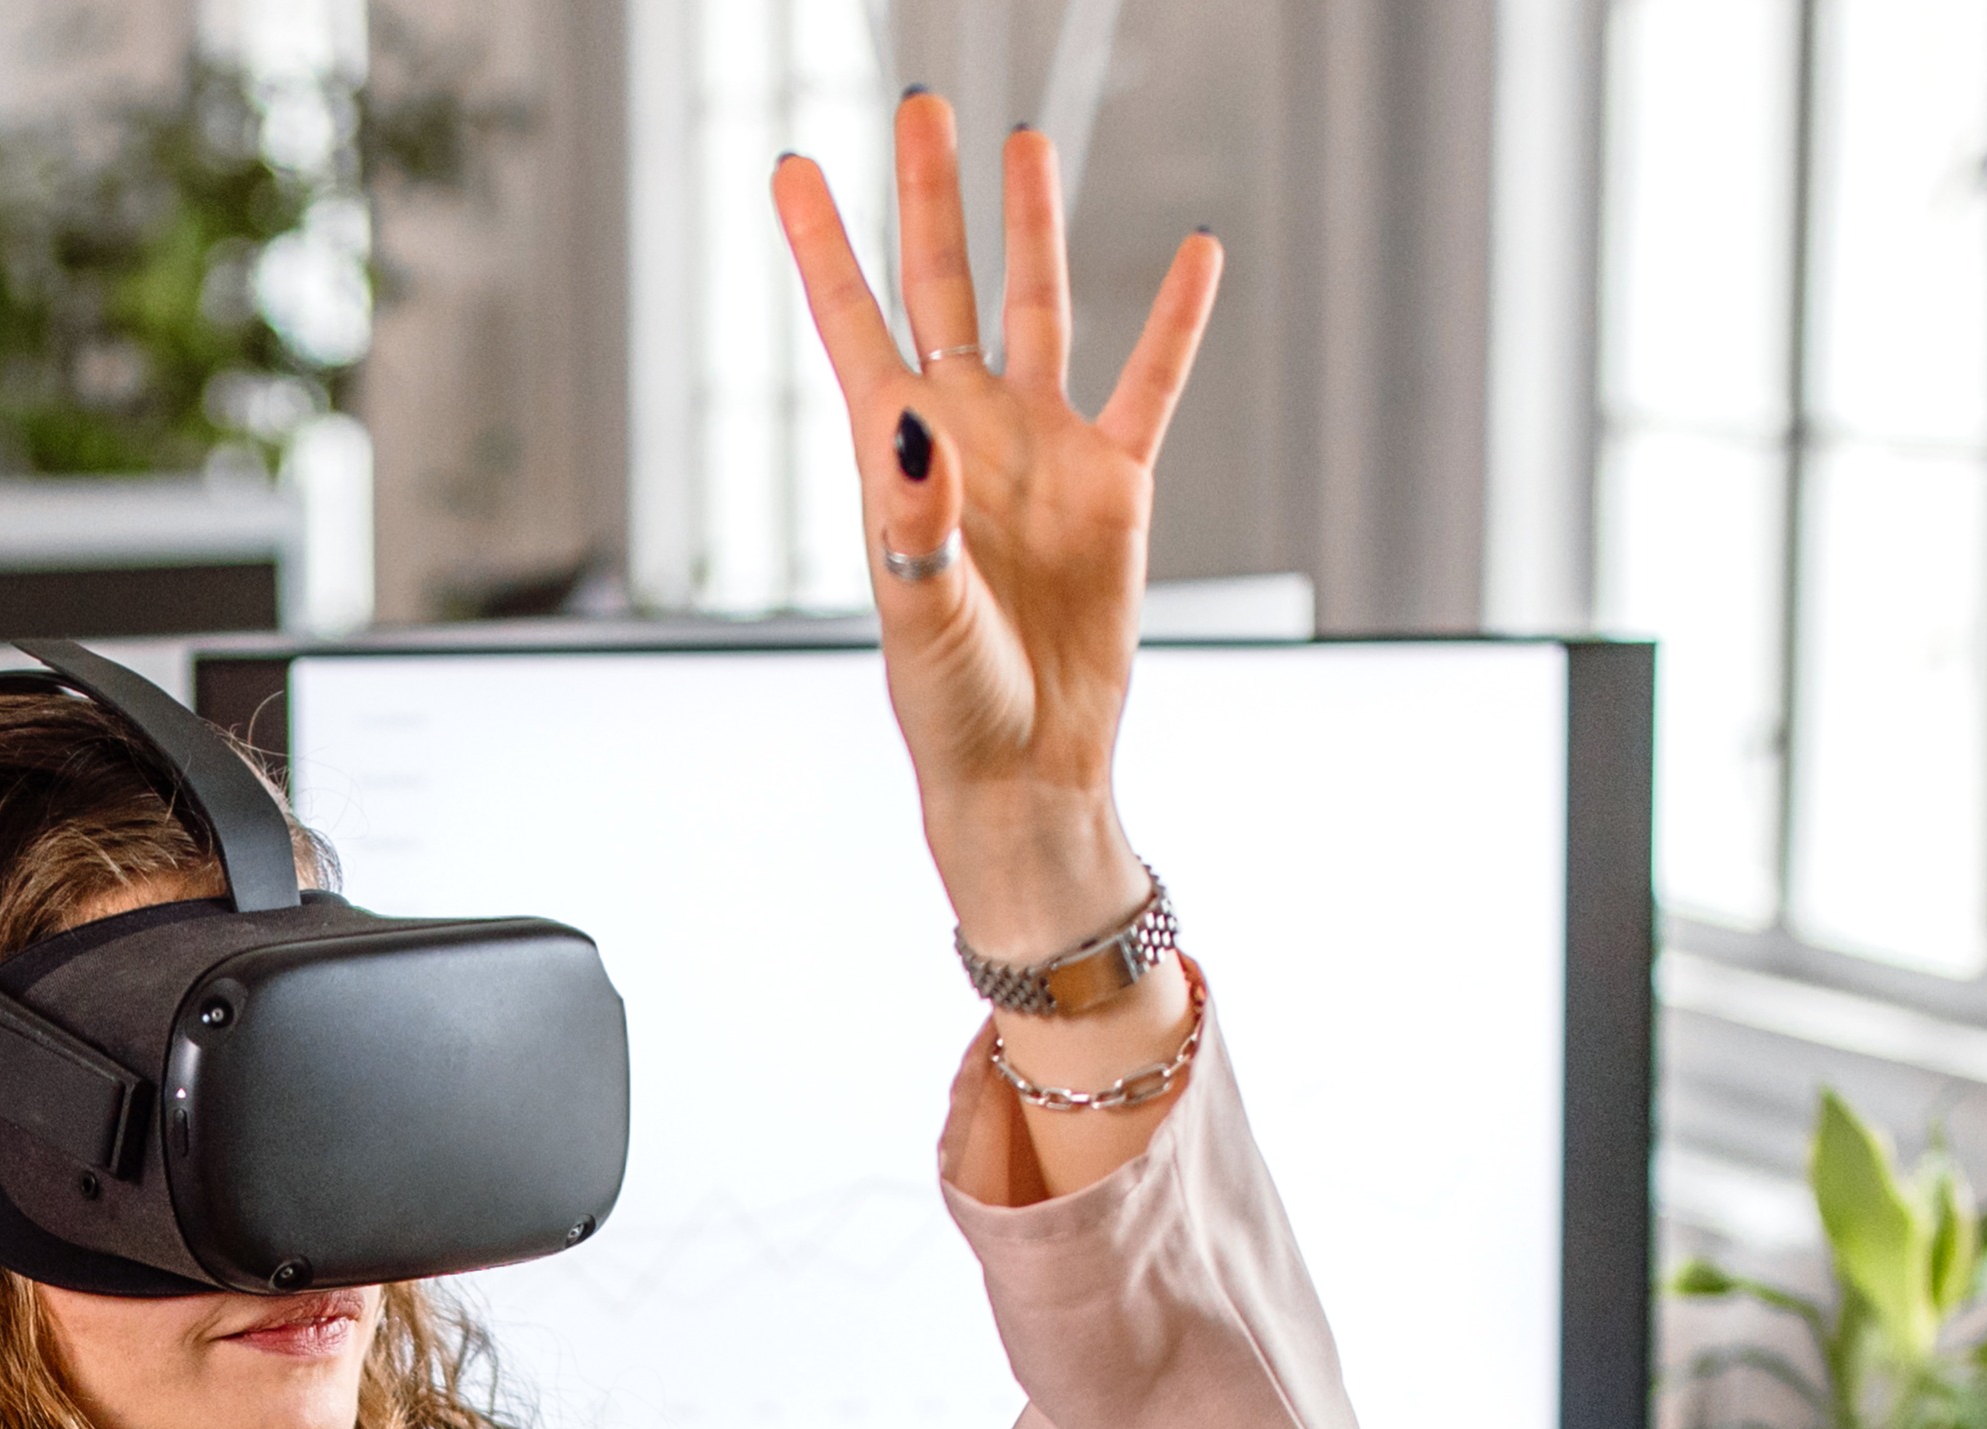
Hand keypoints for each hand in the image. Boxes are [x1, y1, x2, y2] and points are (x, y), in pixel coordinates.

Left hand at [766, 93, 1222, 953]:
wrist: (1028, 767)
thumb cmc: (950, 704)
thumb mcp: (918, 614)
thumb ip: (915, 517)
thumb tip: (916, 419)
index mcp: (894, 454)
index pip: (851, 320)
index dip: (822, 243)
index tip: (790, 164)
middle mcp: (963, 432)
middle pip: (941, 283)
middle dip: (928, 196)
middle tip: (919, 103)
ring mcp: (1040, 449)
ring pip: (1037, 307)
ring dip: (1030, 228)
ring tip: (1026, 143)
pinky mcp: (1114, 483)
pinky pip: (1151, 381)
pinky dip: (1177, 319)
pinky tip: (1195, 252)